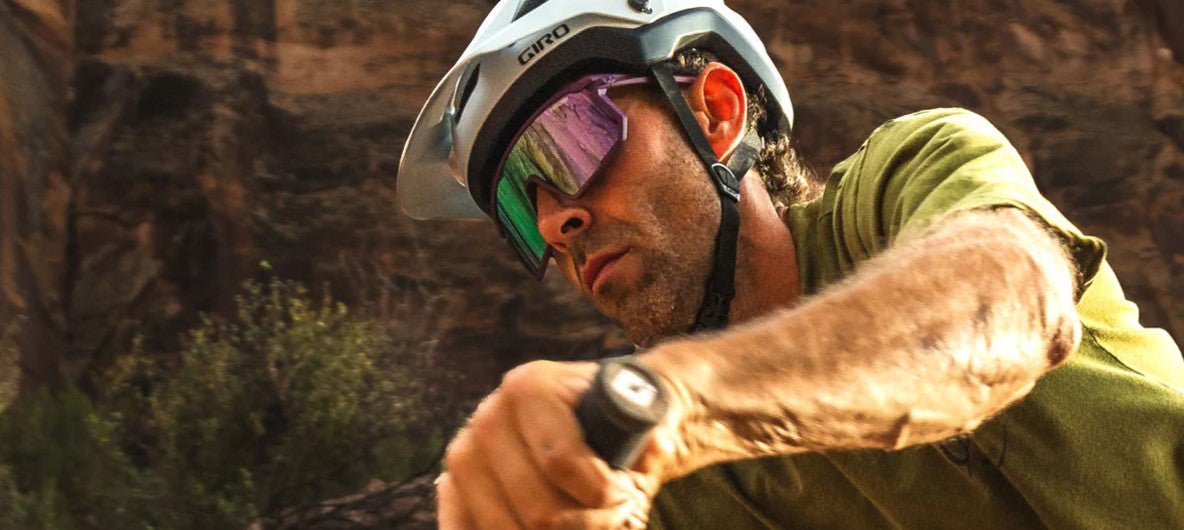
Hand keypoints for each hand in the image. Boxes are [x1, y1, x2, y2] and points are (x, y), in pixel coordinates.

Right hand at [437, 360, 670, 528]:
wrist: (584, 414)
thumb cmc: (617, 420)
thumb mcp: (642, 418)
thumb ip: (652, 435)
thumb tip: (654, 450)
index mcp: (529, 387)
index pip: (561, 461)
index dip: (603, 494)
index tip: (626, 494)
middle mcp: (487, 417)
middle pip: (539, 510)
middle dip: (588, 524)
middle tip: (615, 513)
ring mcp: (463, 455)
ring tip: (588, 521)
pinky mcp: (451, 488)